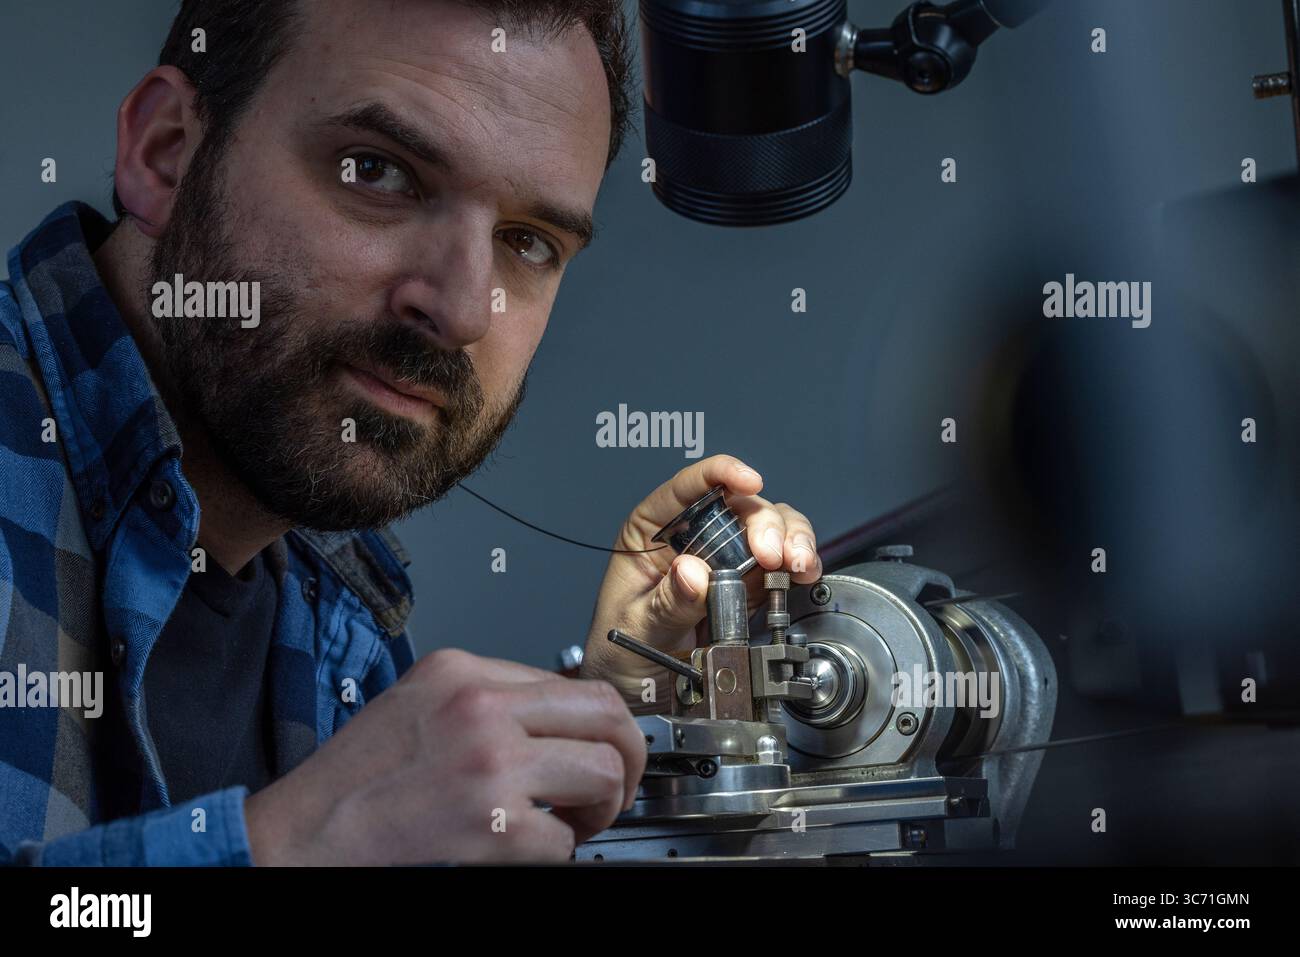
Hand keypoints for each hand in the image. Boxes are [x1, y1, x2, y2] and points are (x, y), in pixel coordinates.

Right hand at [244, 648, 645, 863]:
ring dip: (603, 806)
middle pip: (605, 713)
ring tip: (578, 821)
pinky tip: (530, 848)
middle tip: (618, 784)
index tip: (600, 746)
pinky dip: (558, 852)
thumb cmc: (353, 779)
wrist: (304, 833)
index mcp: (463, 671)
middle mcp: (481, 706)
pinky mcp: (493, 822)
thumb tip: (554, 718)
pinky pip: (565, 838)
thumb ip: (486, 698)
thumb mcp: (419, 702)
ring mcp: (490, 761)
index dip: (597, 723)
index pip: (569, 681)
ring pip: (602, 771)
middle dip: (629, 754)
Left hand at [579, 455, 821, 711]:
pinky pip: (781, 563)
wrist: (636, 695)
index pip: (687, 488)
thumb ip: (665, 603)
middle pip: (738, 506)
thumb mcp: (635, 629)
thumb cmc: (619, 653)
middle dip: (764, 522)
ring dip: (791, 538)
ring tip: (796, 564)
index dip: (720, 474)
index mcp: (651, 533)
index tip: (747, 481)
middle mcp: (691, 537)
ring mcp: (724, 560)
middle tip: (772, 555)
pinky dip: (799, 563)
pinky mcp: (748, 587)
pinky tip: (802, 574)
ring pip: (769, 527)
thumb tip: (693, 573)